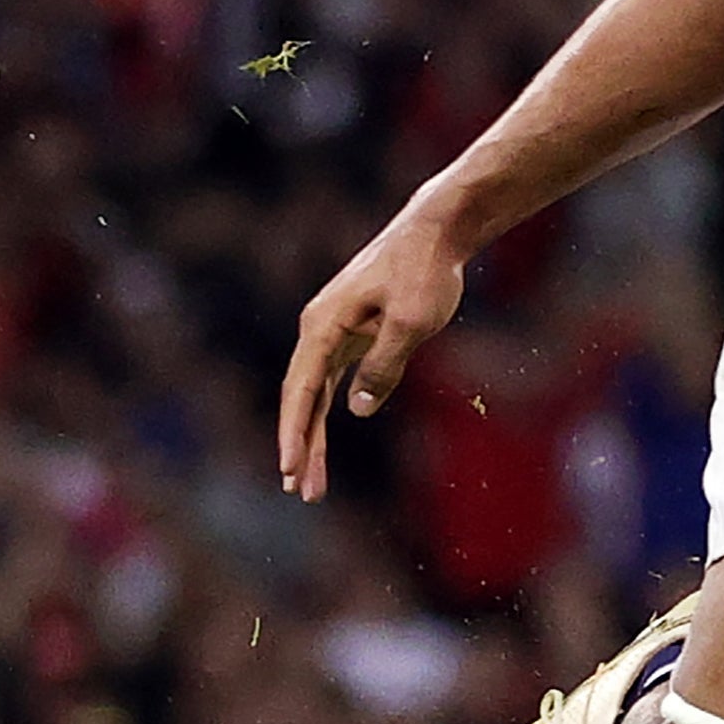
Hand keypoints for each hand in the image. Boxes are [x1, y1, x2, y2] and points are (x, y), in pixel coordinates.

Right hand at [278, 202, 471, 497]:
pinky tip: (325, 437)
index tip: (288, 470)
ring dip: (313, 436)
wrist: (435, 230)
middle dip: (301, 447)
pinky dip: (328, 410)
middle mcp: (319, 329)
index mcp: (324, 325)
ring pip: (315, 393)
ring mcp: (333, 331)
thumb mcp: (411, 322)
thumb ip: (384, 365)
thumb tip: (356, 410)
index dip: (294, 433)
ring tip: (310, 481)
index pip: (302, 390)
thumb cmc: (424, 271)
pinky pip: (331, 380)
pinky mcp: (352, 332)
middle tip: (301, 492)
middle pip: (303, 398)